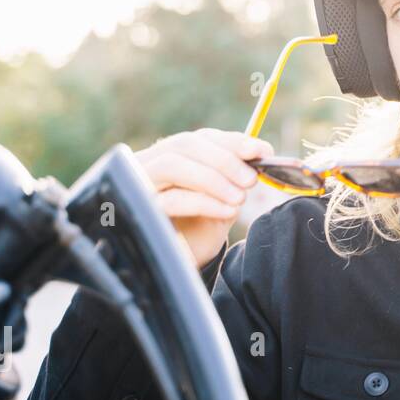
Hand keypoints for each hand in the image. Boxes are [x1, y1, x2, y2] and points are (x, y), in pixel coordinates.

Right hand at [135, 128, 274, 269]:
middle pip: (183, 144)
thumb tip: (260, 152)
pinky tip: (227, 211)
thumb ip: (235, 172)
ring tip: (240, 198)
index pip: (199, 138)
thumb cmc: (202, 225)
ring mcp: (138, 185)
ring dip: (212, 178)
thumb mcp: (222, 195)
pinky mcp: (140, 211)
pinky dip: (204, 202)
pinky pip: (171, 199)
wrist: (183, 261)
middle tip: (251, 179)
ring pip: (171, 165)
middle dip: (223, 159)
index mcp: (171, 155)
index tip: (262, 150)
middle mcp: (147, 163)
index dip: (232, 141)